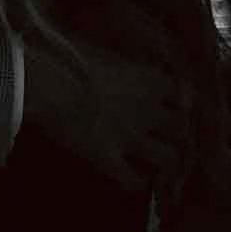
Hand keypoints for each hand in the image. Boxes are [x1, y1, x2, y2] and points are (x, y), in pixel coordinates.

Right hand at [29, 38, 191, 191]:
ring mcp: (131, 138)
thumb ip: (112, 61)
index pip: (180, 92)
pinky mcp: (110, 159)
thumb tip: (109, 62)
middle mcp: (147, 111)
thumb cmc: (66, 58)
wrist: (49, 86)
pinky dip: (133, 181)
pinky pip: (132, 179)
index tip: (171, 101)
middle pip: (181, 128)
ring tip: (154, 161)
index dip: (176, 99)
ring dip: (162, 159)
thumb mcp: (95, 50)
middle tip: (164, 134)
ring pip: (167, 157)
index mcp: (147, 80)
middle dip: (174, 132)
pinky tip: (129, 179)